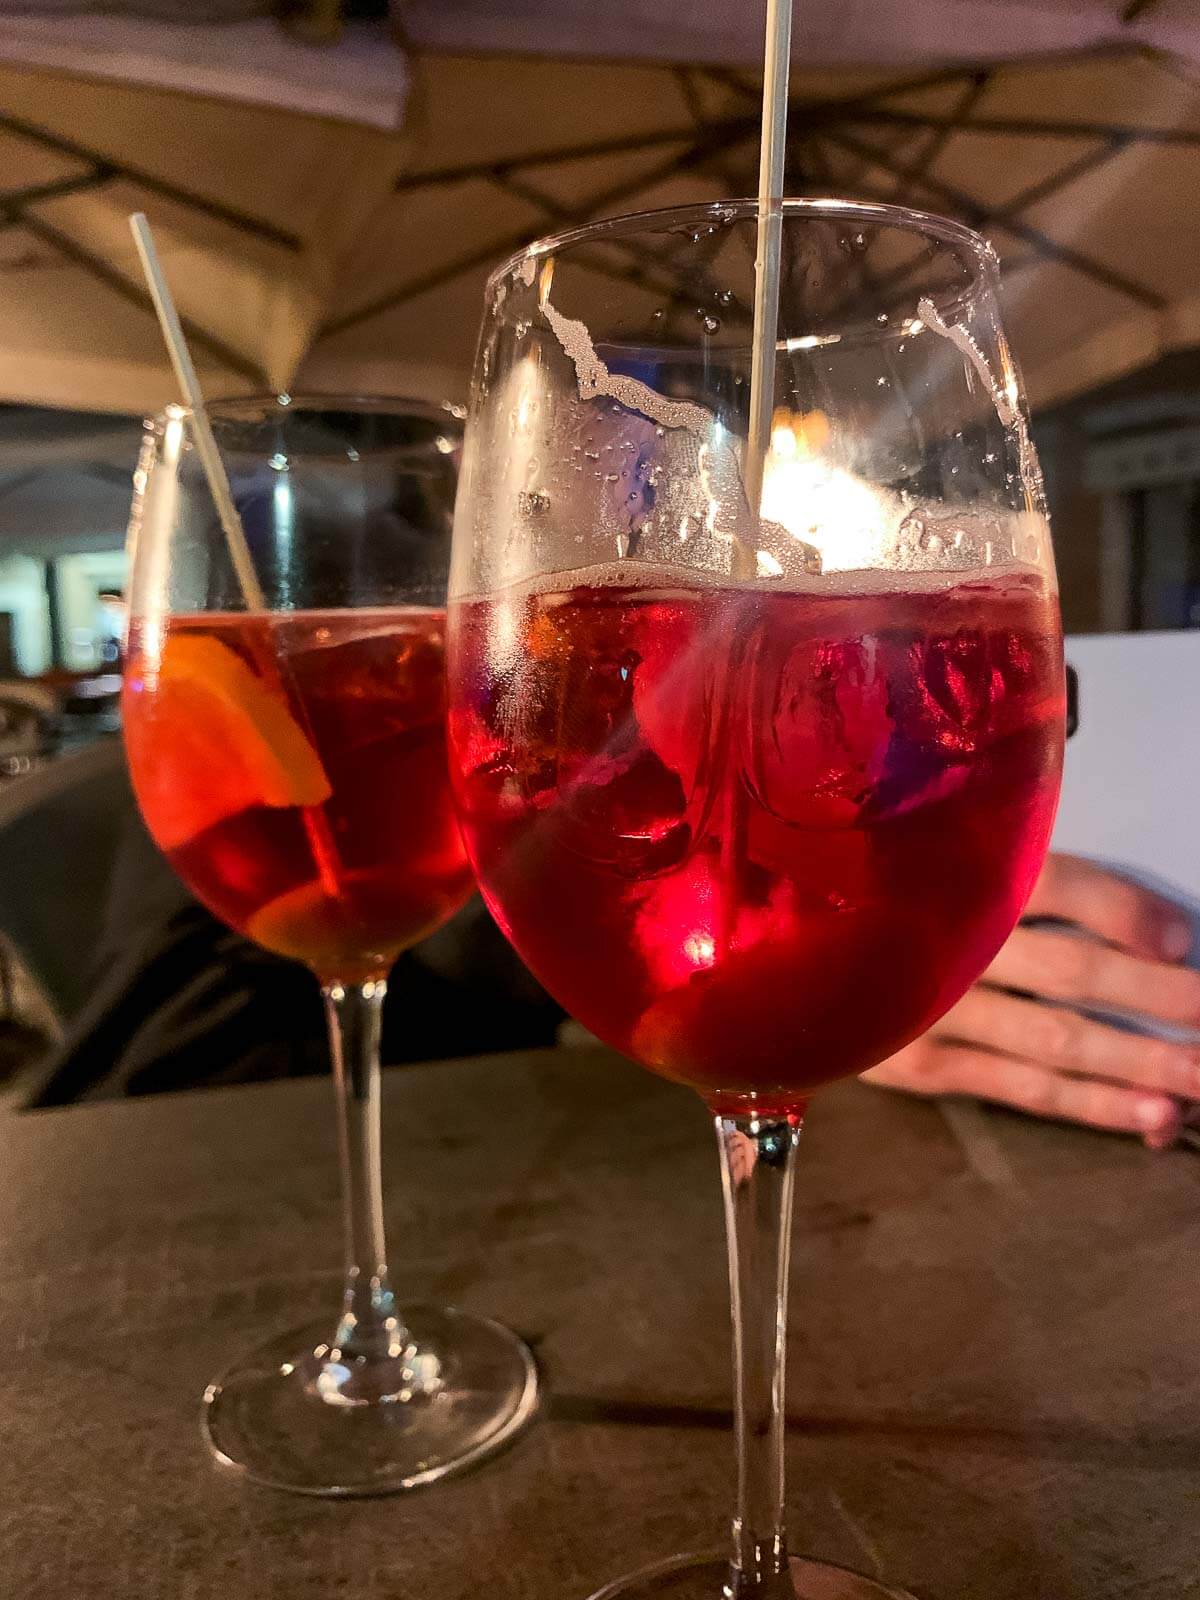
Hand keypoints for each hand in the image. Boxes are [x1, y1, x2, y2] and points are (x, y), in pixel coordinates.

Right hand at [863, 854, 1199, 1148]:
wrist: (786, 953)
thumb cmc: (891, 901)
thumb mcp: (944, 870)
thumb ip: (1029, 885)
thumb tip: (1160, 937)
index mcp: (952, 873)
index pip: (1057, 886)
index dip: (1127, 913)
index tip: (1184, 940)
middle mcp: (942, 941)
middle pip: (1072, 971)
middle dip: (1162, 999)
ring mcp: (930, 1011)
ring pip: (1058, 1040)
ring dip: (1143, 1062)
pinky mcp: (922, 1065)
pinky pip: (1023, 1089)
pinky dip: (1092, 1104)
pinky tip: (1150, 1117)